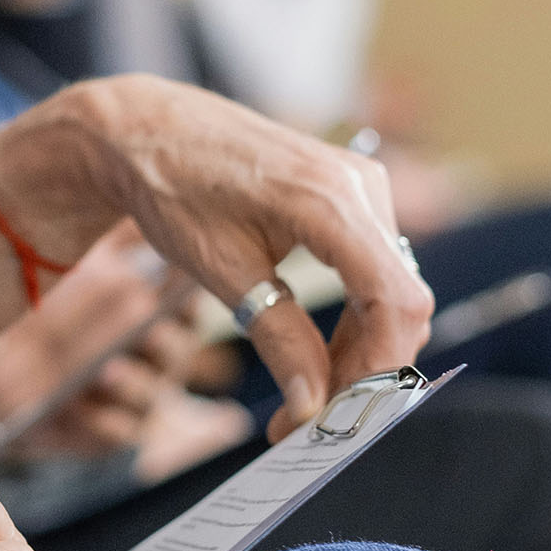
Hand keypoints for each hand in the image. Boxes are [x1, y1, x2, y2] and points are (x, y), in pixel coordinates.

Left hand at [0, 78, 433, 440]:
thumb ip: (277, 339)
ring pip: (392, 291)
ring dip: (359, 348)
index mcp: (330, 201)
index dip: (377, 368)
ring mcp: (362, 186)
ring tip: (306, 390)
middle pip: (400, 303)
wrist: (150, 132)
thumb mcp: (222, 273)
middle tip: (308, 418)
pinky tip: (317, 349)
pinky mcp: (353, 195)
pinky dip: (355, 317)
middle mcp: (361, 187)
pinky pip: (376, 270)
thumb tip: (313, 407)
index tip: (338, 416)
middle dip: (363, 368)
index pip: (395, 301)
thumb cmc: (175, 189)